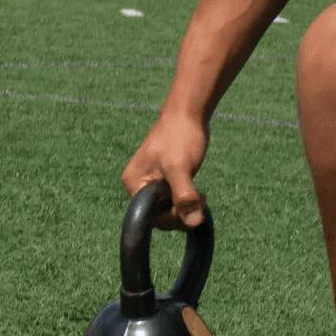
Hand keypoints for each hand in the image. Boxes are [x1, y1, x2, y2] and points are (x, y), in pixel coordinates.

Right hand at [121, 108, 210, 229]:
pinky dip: (186, 199)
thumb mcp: (181, 168)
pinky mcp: (164, 177)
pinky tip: (199, 193)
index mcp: (134, 184)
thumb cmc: (180, 136)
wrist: (188, 112)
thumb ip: (184, 196)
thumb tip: (193, 223)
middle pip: (159, 214)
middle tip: (201, 199)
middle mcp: (138, 184)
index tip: (191, 208)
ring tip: (202, 195)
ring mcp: (151, 181)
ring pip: (168, 207)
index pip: (149, 217)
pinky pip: (173, 198)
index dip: (171, 218)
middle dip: (181, 212)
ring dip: (186, 206)